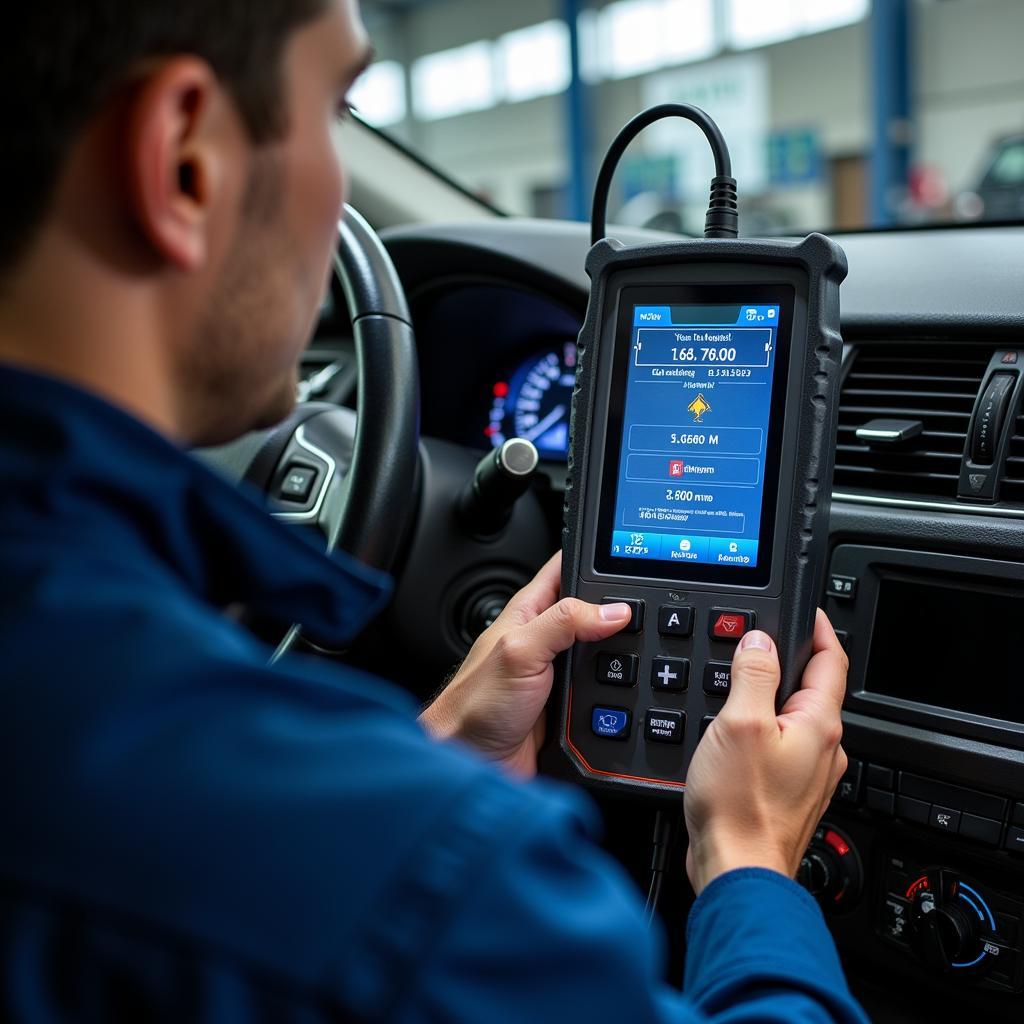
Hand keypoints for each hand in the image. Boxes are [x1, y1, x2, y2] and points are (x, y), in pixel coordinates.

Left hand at [419, 553, 631, 776]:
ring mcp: (560, 673)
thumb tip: (614, 610)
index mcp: (530, 612)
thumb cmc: (475, 706)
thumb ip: (564, 622)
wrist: (474, 764)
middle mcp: (546, 638)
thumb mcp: (520, 651)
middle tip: (641, 617)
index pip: (566, 568)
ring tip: (638, 657)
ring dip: (620, 658)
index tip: (628, 561)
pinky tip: (626, 694)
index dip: (595, 560)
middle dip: (618, 613)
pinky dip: (618, 693)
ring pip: (606, 653)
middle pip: (595, 612)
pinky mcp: (571, 705)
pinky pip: (606, 691)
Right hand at [683, 610, 848, 894]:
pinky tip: (735, 733)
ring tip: (738, 684)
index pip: (831, 659)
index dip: (818, 627)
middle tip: (756, 642)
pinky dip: (762, 727)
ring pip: (794, 717)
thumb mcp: (740, 724)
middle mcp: (823, 748)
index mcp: (819, 724)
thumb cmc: (741, 808)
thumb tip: (759, 642)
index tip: (806, 609)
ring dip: (771, 695)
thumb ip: (753, 677)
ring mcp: (808, 772)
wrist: (737, 870)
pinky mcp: (788, 791)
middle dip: (786, 660)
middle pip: (812, 687)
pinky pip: (781, 744)